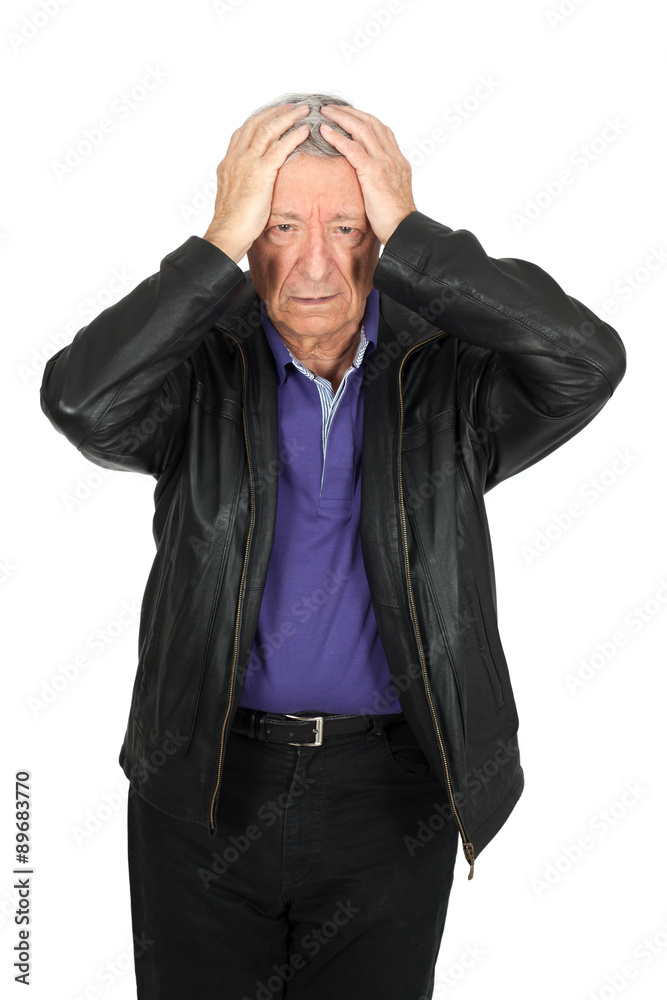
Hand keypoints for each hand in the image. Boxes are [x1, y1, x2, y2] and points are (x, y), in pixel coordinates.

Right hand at [203, 103, 310, 261]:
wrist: (228, 232)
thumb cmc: (232, 222)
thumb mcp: (234, 196)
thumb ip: (242, 182)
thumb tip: (251, 183)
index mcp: (228, 162)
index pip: (243, 131)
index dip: (260, 119)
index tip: (274, 114)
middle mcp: (236, 157)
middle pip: (257, 123)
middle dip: (276, 112)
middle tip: (293, 106)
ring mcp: (247, 163)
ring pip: (269, 130)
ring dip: (288, 117)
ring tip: (304, 111)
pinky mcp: (260, 173)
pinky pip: (280, 148)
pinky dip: (294, 136)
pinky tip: (305, 130)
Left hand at [319, 105, 416, 244]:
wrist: (404, 229)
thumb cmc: (396, 219)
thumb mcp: (392, 194)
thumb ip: (383, 181)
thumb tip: (371, 182)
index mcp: (398, 161)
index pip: (382, 130)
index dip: (364, 120)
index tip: (350, 115)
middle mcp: (393, 157)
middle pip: (371, 123)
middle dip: (350, 113)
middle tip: (332, 108)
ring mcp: (384, 162)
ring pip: (361, 129)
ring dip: (341, 117)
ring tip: (325, 112)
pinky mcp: (373, 172)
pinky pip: (352, 148)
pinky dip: (337, 137)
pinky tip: (324, 131)